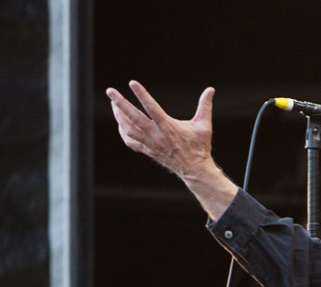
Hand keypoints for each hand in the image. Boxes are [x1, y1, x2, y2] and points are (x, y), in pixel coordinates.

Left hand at [105, 81, 236, 218]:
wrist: (194, 169)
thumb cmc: (200, 146)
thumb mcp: (204, 125)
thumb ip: (205, 106)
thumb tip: (211, 89)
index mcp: (168, 127)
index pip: (151, 107)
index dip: (141, 94)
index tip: (132, 83)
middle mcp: (156, 135)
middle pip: (133, 118)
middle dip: (120, 104)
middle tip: (110, 91)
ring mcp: (150, 144)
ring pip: (128, 129)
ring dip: (119, 116)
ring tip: (114, 104)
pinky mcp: (148, 151)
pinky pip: (130, 141)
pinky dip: (123, 132)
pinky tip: (121, 124)